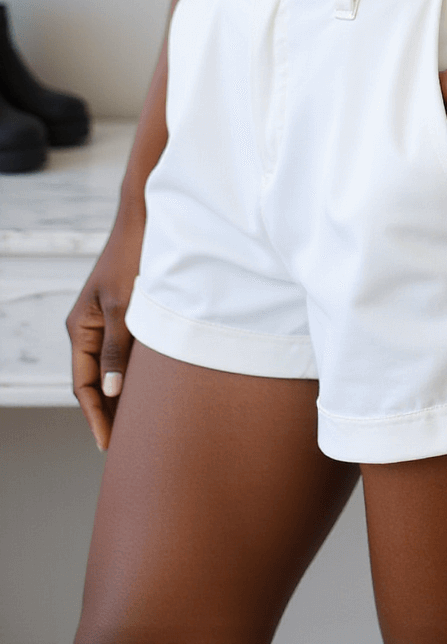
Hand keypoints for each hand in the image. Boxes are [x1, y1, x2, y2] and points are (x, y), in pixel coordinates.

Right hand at [66, 198, 144, 450]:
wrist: (144, 220)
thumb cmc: (132, 258)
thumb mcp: (125, 307)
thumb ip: (117, 350)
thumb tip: (109, 392)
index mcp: (80, 329)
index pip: (82, 385)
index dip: (95, 416)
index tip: (108, 445)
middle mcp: (88, 328)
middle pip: (93, 382)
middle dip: (105, 413)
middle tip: (124, 446)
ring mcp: (104, 321)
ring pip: (108, 369)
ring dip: (119, 395)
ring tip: (136, 427)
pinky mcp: (123, 314)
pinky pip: (122, 353)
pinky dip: (130, 374)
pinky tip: (147, 391)